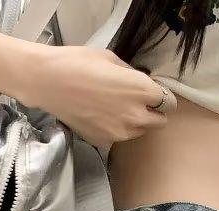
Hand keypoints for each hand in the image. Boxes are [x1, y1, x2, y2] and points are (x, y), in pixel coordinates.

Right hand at [15, 45, 174, 145]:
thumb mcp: (113, 59)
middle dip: (153, 112)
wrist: (49, 82)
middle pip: (160, 122)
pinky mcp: (105, 141)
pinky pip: (120, 137)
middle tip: (137, 102)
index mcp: (142, 90)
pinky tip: (102, 116)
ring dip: (136, 123)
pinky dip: (117, 129)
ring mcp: (120, 133)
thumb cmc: (79, 63)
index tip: (153, 94)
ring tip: (117, 108)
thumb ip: (133, 76)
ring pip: (140, 132)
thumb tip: (141, 83)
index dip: (161, 97)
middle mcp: (136, 116)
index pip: (168, 103)